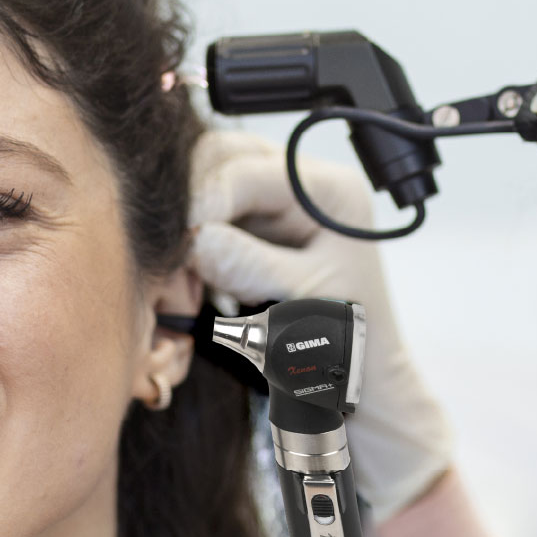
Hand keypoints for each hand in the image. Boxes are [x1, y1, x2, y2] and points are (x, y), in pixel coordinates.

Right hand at [189, 130, 455, 519]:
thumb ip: (248, 264)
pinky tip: (192, 282)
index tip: (178, 240)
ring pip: (206, 184)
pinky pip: (208, 218)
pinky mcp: (255, 228)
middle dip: (192, 203)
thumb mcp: (301, 299)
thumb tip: (193, 239)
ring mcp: (275, 203)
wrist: (360, 378)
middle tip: (176, 258)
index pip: (248, 169)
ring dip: (188, 225)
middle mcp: (302, 184)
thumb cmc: (348, 340)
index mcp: (328, 190)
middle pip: (221, 158)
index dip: (204, 199)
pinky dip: (192, 247)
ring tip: (185, 279)